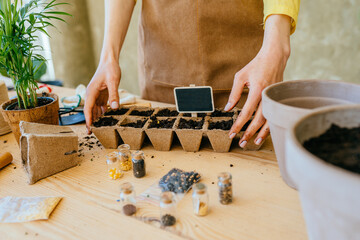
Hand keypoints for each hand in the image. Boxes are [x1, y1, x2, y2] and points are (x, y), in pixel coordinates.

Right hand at [84, 57, 120, 133]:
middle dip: (90, 121)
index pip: (88, 108)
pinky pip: (100, 105)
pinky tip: (105, 119)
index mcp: (92, 91)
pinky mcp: (102, 93)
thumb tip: (115, 107)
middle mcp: (92, 94)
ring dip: (96, 118)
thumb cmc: (110, 69)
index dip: (88, 119)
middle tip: (92, 133)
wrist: (110, 60)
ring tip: (98, 129)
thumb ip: (114, 94)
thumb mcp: (114, 81)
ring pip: (95, 109)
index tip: (89, 128)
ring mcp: (96, 94)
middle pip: (90, 110)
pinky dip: (102, 112)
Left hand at [225, 15, 290, 147]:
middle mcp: (267, 95)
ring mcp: (274, 97)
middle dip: (249, 132)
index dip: (239, 124)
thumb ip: (234, 93)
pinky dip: (270, 125)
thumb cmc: (256, 65)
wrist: (275, 57)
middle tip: (241, 143)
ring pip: (269, 120)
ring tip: (254, 142)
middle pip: (259, 120)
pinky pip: (274, 115)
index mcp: (257, 90)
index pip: (246, 112)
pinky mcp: (278, 98)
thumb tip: (228, 109)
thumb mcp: (240, 76)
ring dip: (262, 133)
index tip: (232, 134)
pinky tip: (264, 133)